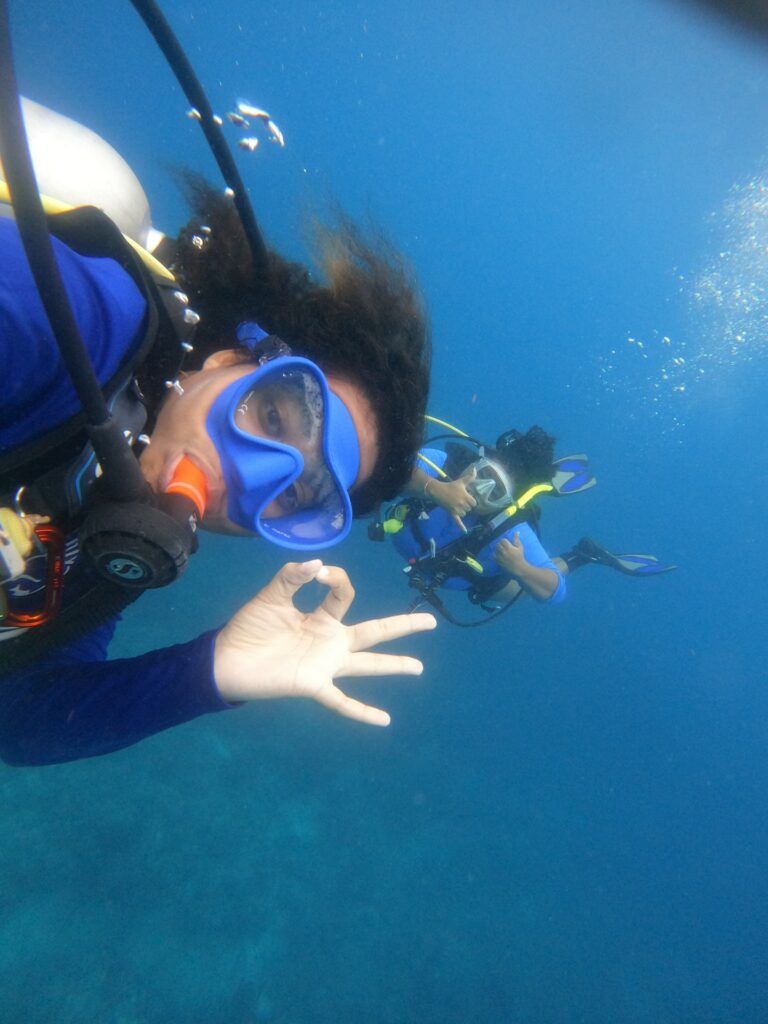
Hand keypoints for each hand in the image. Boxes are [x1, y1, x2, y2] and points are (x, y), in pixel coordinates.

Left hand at [214, 560, 436, 725]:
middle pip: (375, 631)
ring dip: (394, 665)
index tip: (317, 572)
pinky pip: (342, 701)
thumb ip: (292, 577)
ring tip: (418, 667)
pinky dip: (362, 712)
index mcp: (321, 617)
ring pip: (368, 664)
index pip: (345, 594)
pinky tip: (384, 721)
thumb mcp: (270, 596)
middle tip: (431, 622)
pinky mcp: (314, 684)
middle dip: (403, 626)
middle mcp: (331, 640)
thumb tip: (319, 564)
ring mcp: (326, 664)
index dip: (336, 579)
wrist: (226, 660)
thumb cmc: (248, 628)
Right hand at [427, 466, 476, 531]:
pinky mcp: (452, 514)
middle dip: (466, 505)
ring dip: (462, 511)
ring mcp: (457, 510)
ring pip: (465, 514)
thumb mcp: (461, 481)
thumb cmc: (450, 486)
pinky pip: (458, 521)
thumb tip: (476, 470)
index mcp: (466, 497)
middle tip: (460, 500)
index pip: (474, 503)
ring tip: (456, 504)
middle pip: (469, 509)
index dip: (471, 501)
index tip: (466, 497)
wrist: (438, 491)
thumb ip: (470, 477)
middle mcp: (463, 504)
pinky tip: (465, 532)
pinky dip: (461, 527)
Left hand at [494, 533, 526, 573]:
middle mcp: (504, 552)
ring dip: (498, 549)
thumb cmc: (520, 556)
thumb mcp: (520, 547)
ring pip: (495, 550)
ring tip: (501, 551)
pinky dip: (495, 555)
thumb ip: (517, 539)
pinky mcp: (499, 561)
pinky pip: (493, 556)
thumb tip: (517, 532)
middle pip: (498, 544)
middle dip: (501, 545)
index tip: (507, 543)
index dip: (504, 541)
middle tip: (504, 547)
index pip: (503, 540)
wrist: (519, 567)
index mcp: (509, 548)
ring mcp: (500, 557)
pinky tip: (498, 555)